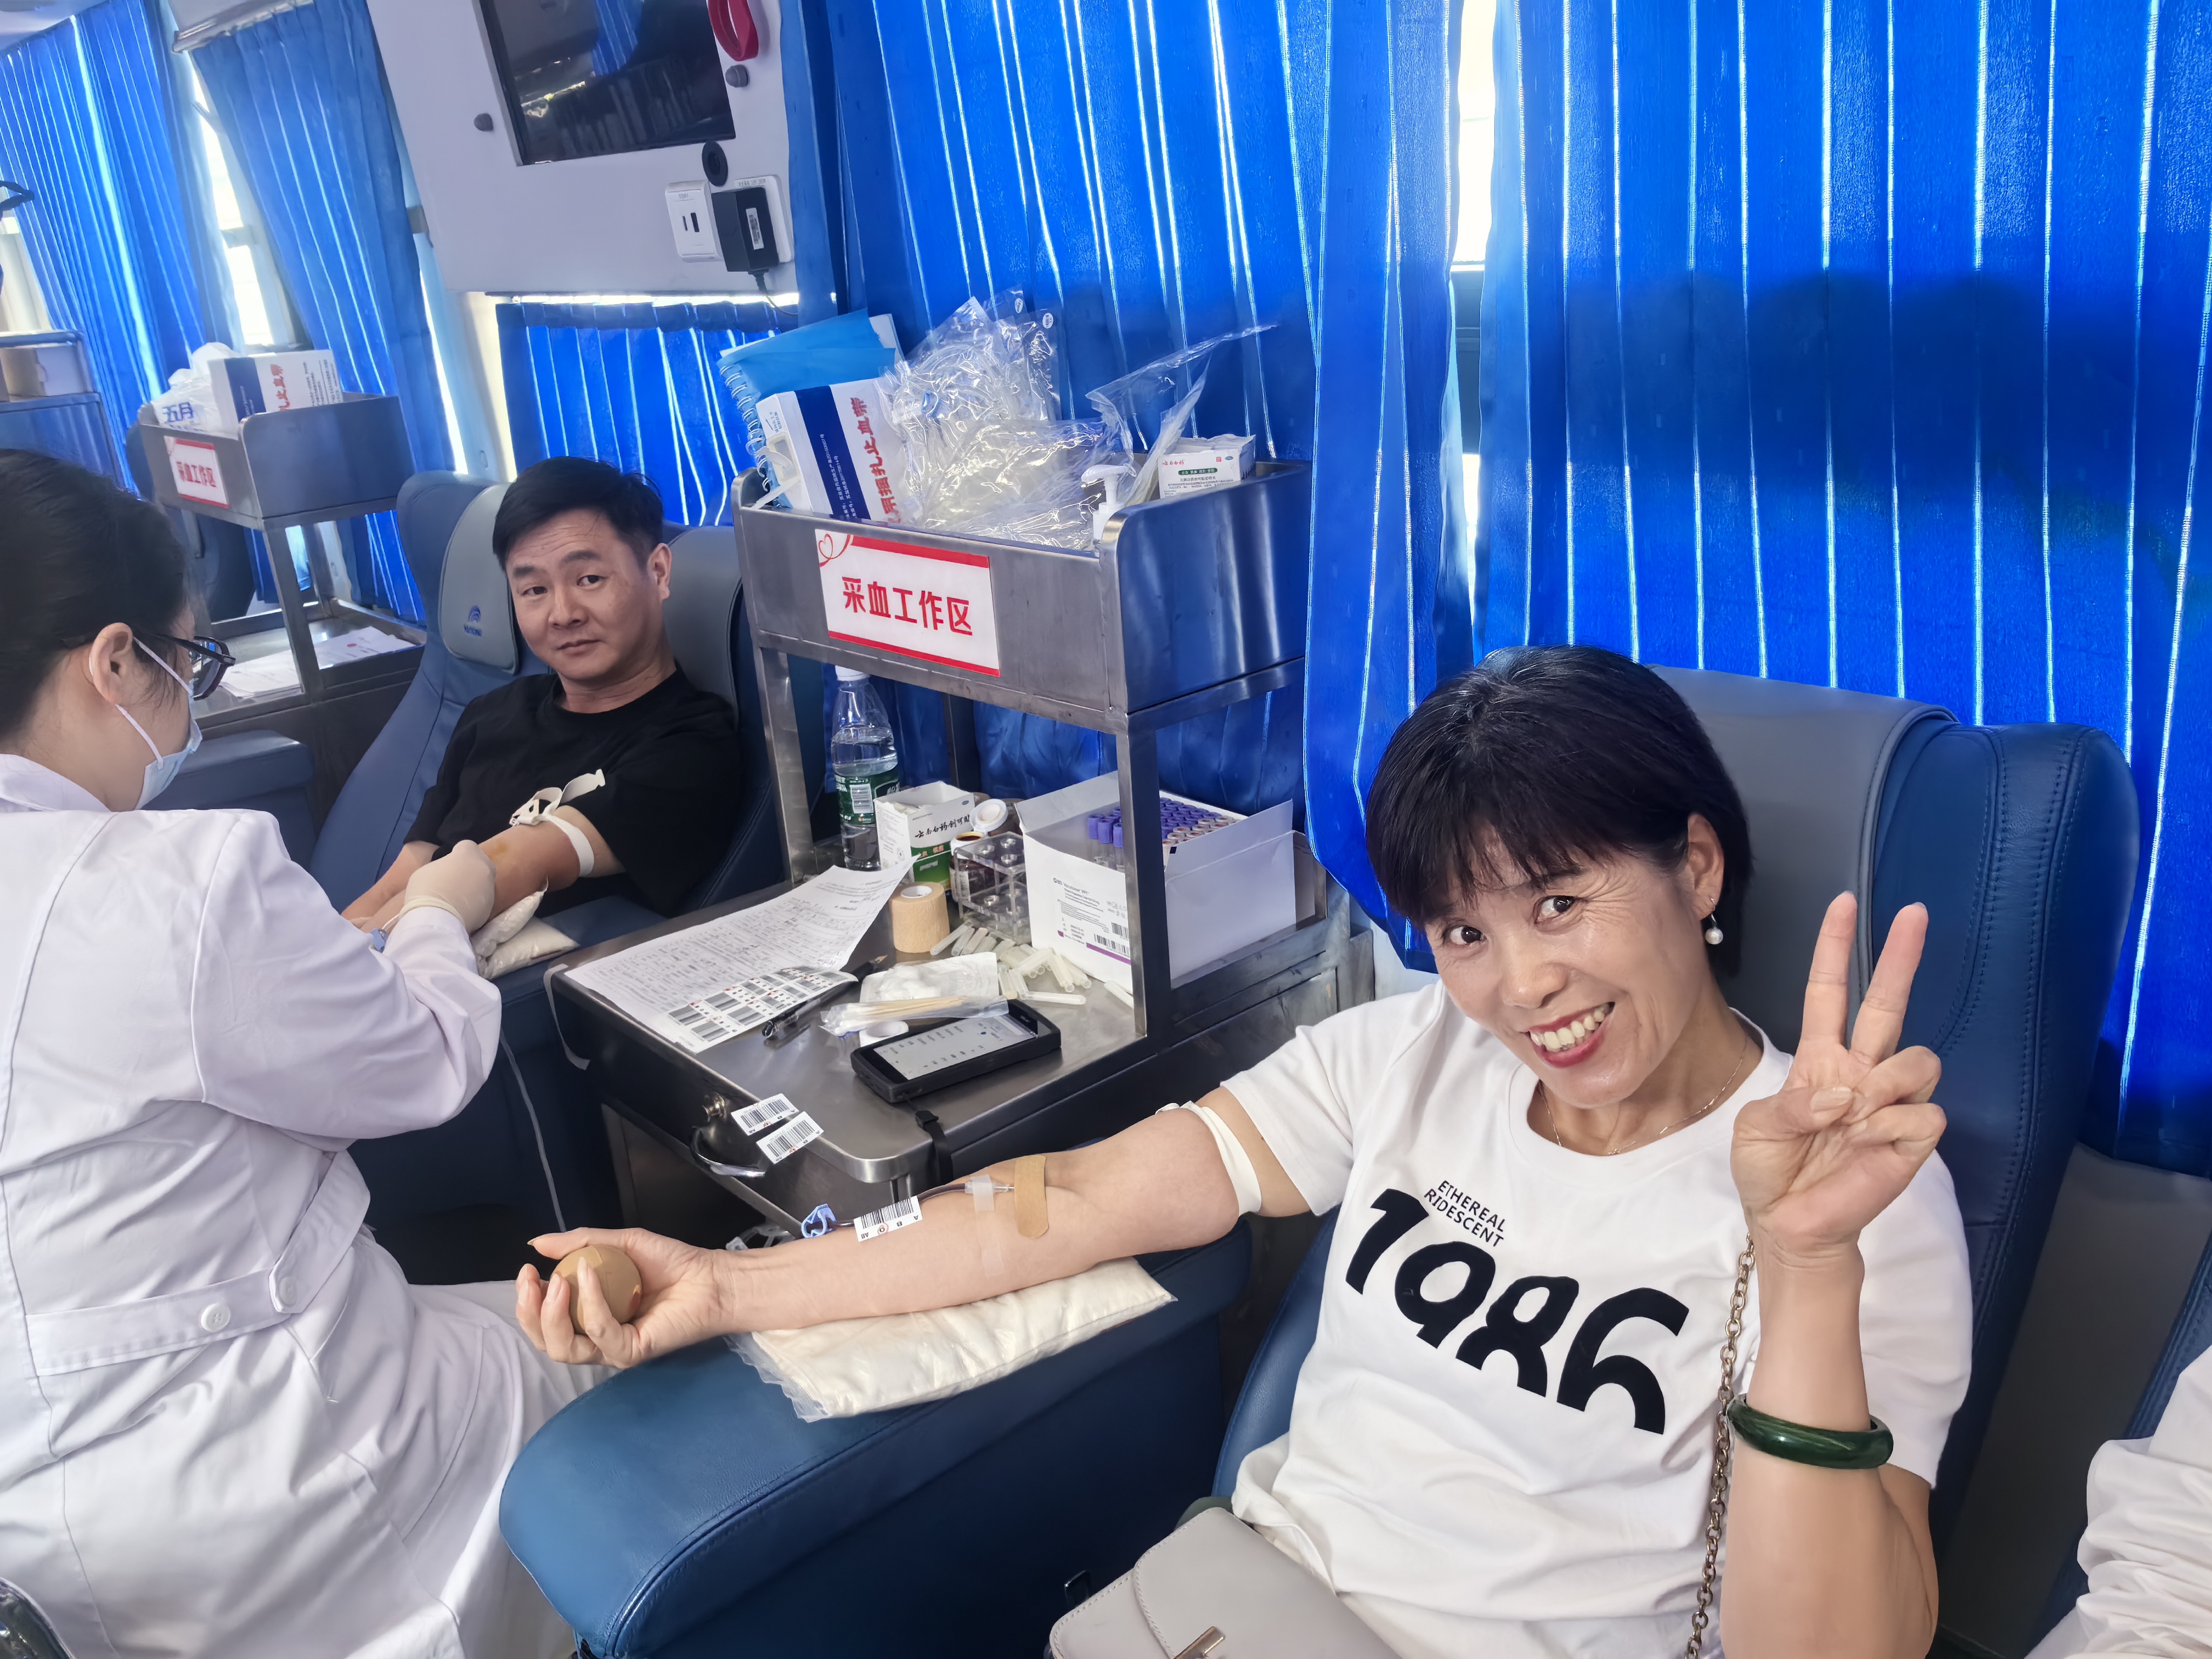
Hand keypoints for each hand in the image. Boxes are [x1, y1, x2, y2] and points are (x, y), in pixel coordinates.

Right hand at [399, 840, 496, 932]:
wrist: (436, 920)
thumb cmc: (426, 890)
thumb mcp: (428, 870)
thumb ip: (444, 866)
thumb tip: (448, 871)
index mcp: (469, 854)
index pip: (468, 846)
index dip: (458, 853)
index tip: (450, 862)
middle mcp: (485, 868)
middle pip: (481, 863)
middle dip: (471, 868)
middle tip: (456, 878)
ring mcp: (490, 889)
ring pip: (484, 883)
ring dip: (474, 886)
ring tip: (458, 897)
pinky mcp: (490, 908)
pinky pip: (482, 900)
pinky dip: (475, 902)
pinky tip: (462, 909)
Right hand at [517, 1227, 731, 1368]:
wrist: (710, 1276)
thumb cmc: (669, 1262)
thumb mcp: (619, 1243)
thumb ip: (579, 1243)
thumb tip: (536, 1243)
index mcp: (588, 1316)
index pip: (544, 1322)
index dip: (527, 1302)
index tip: (527, 1270)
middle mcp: (595, 1338)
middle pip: (546, 1341)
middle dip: (529, 1312)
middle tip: (531, 1279)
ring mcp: (612, 1348)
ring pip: (564, 1349)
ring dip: (553, 1314)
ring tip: (558, 1282)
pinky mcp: (631, 1352)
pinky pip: (599, 1334)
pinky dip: (590, 1304)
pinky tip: (588, 1275)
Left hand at [1732, 895, 1945, 1269]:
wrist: (1789, 1224)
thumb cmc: (1769, 1172)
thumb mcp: (1757, 1128)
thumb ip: (1792, 1104)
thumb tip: (1843, 1095)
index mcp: (1818, 1060)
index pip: (1830, 992)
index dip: (1836, 950)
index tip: (1846, 905)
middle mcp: (1859, 1072)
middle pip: (1887, 1004)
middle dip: (1900, 957)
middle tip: (1915, 913)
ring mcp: (1889, 1102)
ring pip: (1919, 1058)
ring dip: (1885, 1081)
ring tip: (1855, 1115)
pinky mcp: (1914, 1137)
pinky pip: (1922, 1110)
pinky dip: (1891, 1124)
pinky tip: (1869, 1142)